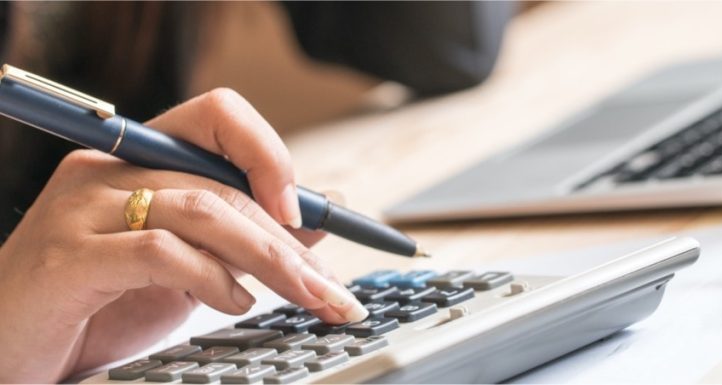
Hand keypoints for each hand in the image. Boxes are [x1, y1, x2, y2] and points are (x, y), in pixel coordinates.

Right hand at [0, 88, 367, 382]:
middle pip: (221, 181)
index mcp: (140, 159)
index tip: (304, 210)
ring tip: (302, 295)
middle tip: (330, 286)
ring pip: (201, 209)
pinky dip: (212, 277)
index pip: (218, 115)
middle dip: (288, 239)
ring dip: (266, 258)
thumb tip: (318, 214)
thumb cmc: (98, 302)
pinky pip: (160, 250)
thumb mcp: (187, 265)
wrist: (11, 347)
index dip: (268, 153)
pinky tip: (234, 302)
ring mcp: (84, 209)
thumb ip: (244, 237)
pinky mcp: (71, 256)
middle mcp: (109, 170)